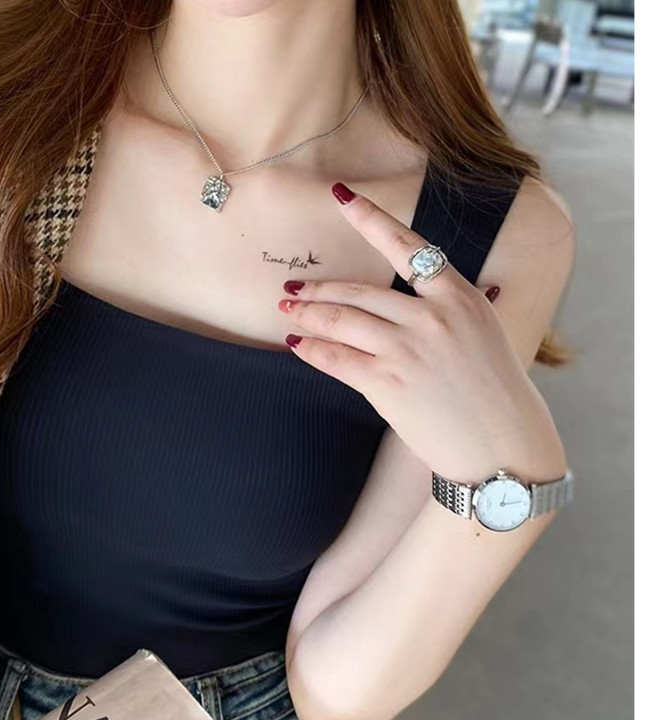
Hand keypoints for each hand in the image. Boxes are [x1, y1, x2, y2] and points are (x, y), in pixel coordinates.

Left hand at [278, 183, 564, 483]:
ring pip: (343, 320)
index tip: (341, 196)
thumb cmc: (496, 393)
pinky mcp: (389, 384)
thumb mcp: (487, 336)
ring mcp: (408, 350)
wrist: (504, 449)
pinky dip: (312, 349)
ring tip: (288, 310)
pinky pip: (337, 359)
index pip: (407, 246)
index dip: (370, 218)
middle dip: (320, 288)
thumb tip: (453, 285)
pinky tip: (297, 342)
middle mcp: (432, 318)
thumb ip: (461, 306)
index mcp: (460, 298)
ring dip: (309, 313)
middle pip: (360, 291)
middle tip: (294, 288)